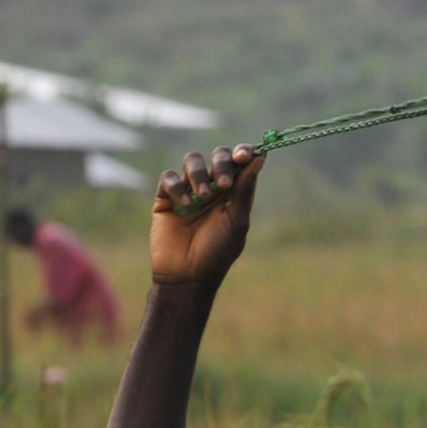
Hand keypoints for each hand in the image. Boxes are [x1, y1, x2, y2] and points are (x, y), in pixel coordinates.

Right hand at [150, 145, 261, 287]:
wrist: (187, 275)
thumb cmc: (217, 252)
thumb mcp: (236, 221)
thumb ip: (245, 189)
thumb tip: (260, 158)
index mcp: (233, 192)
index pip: (239, 161)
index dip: (243, 152)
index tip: (244, 156)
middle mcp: (212, 186)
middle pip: (217, 156)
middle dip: (221, 163)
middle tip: (224, 183)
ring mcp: (188, 190)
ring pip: (192, 161)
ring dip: (199, 174)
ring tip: (204, 197)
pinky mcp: (166, 197)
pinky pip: (169, 178)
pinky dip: (178, 186)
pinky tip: (185, 204)